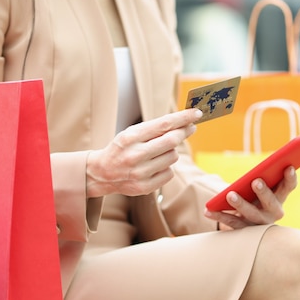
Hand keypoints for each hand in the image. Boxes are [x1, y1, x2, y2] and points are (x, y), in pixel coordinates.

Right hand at [86, 109, 202, 197]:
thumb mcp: (131, 133)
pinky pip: (169, 172)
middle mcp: (135, 155)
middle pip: (172, 140)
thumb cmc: (121, 149)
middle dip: (184, 132)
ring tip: (159, 151)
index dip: (183, 118)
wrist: (102, 173)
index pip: (164, 124)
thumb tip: (183, 123)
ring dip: (172, 151)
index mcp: (130, 137)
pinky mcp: (145, 187)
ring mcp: (140, 173)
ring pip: (172, 157)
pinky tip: (155, 166)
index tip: (196, 113)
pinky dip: (167, 167)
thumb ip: (154, 129)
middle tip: (190, 127)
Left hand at [205, 166, 297, 229]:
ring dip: (241, 204)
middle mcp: (273, 212)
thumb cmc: (254, 195)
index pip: (289, 187)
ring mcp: (259, 223)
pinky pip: (232, 222)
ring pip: (251, 214)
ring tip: (230, 195)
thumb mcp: (260, 186)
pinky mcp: (245, 230)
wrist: (246, 219)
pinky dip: (219, 216)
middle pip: (270, 202)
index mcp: (280, 197)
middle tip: (256, 181)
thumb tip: (258, 169)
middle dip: (264, 192)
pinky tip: (208, 210)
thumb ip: (262, 177)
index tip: (289, 166)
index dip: (290, 178)